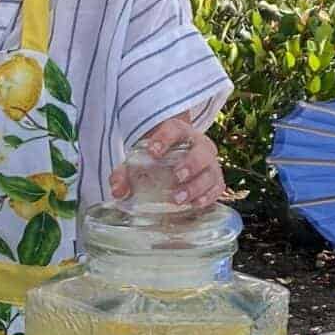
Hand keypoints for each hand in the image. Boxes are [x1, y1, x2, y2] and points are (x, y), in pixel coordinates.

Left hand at [108, 115, 225, 208]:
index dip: (165, 138)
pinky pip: (217, 187)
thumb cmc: (155, 158)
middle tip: (177, 176)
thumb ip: (124, 173)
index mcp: (179, 133)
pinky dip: (209, 196)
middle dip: (190, 164)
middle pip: (201, 152)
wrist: (174, 158)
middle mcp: (198, 145)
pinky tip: (196, 204)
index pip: (174, 129)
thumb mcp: (138, 160)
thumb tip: (117, 192)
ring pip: (211, 172)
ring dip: (196, 186)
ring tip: (179, 199)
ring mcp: (209, 163)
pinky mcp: (215, 180)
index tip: (152, 151)